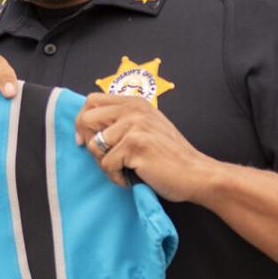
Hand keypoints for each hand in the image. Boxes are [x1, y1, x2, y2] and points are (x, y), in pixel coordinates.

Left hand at [76, 93, 219, 200]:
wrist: (195, 173)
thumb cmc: (168, 157)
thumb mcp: (145, 128)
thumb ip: (121, 122)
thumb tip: (84, 127)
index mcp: (134, 103)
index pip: (91, 100)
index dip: (82, 121)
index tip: (85, 140)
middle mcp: (134, 109)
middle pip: (86, 119)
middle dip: (89, 143)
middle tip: (106, 159)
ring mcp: (135, 125)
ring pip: (94, 146)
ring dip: (105, 165)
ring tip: (125, 170)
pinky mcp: (135, 144)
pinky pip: (107, 164)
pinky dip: (116, 177)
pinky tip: (132, 178)